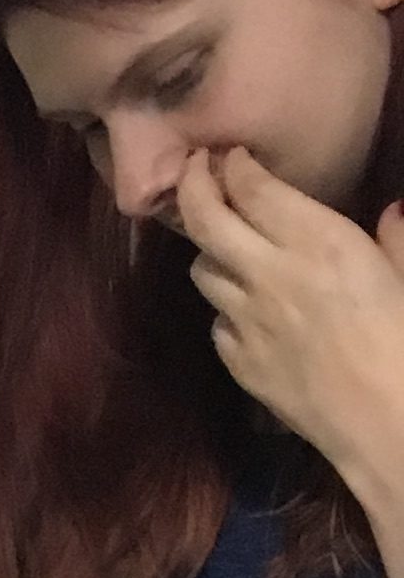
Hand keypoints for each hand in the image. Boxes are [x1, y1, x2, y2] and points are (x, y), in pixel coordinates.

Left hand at [178, 145, 403, 491]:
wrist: (386, 422)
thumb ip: (397, 240)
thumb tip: (393, 213)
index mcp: (317, 241)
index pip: (251, 189)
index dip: (232, 166)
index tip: (229, 155)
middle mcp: (269, 273)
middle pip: (205, 220)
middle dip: (193, 187)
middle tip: (194, 171)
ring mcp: (246, 321)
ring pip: (201, 271)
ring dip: (208, 251)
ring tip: (222, 244)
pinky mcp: (239, 363)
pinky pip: (216, 324)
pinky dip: (224, 309)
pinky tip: (243, 308)